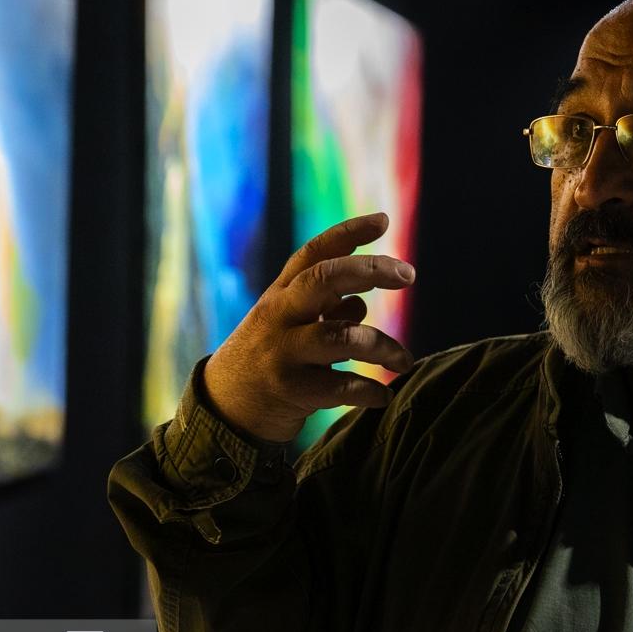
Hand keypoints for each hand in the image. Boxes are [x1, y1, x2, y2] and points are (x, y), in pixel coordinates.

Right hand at [202, 212, 415, 442]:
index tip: (383, 220)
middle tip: (409, 274)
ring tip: (404, 361)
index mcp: (279, 296)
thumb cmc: (266, 360)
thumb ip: (321, 310)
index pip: (312, 254)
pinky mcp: (290, 391)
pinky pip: (342, 386)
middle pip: (324, 279)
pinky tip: (383, 395)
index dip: (347, 233)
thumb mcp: (285, 326)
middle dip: (370, 271)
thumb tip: (360, 301)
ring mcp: (282, 353)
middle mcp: (278, 317)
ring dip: (383, 347)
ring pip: (342, 337)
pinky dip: (370, 390)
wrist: (223, 410)